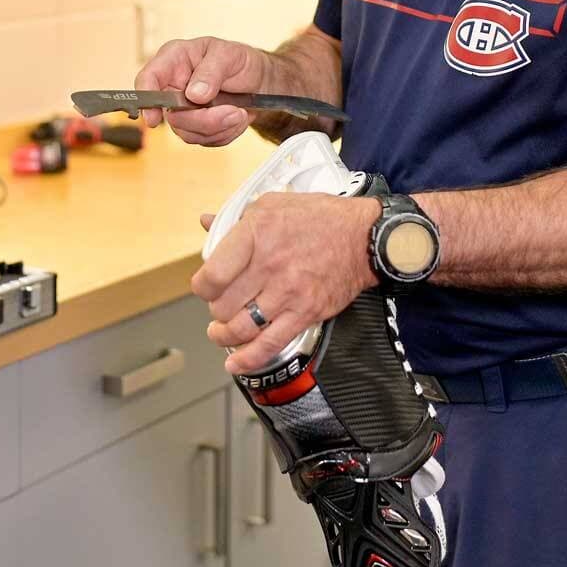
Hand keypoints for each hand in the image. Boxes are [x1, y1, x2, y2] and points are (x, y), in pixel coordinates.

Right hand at [132, 36, 269, 145]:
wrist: (260, 81)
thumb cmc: (240, 60)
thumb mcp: (230, 55)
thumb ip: (210, 71)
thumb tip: (194, 94)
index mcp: (174, 60)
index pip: (148, 79)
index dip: (147, 100)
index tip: (155, 118)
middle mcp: (173, 86)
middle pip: (171, 115)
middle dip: (204, 119)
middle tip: (233, 112)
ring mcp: (182, 109)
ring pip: (187, 132)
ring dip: (218, 127)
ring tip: (239, 112)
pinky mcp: (195, 126)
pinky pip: (203, 140)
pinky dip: (225, 133)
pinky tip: (236, 118)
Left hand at [190, 191, 378, 373]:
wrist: (364, 238)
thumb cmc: (318, 217)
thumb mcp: (272, 204)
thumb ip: (235, 218)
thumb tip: (206, 223)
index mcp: (256, 234)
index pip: (212, 275)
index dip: (201, 287)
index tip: (204, 287)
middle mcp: (269, 265)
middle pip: (223, 305)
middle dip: (215, 309)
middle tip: (220, 306)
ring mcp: (287, 292)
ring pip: (241, 328)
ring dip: (225, 335)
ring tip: (221, 332)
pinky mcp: (305, 313)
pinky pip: (270, 344)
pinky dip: (248, 359)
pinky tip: (236, 363)